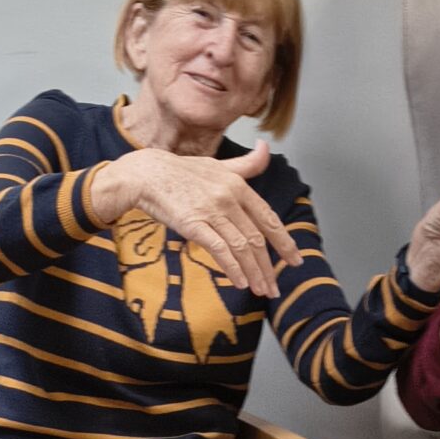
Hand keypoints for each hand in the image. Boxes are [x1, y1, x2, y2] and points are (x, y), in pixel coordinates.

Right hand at [89, 141, 300, 298]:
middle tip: (274, 288)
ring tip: (260, 290)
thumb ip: (246, 164)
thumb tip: (266, 148)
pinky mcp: (193, 224)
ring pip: (241, 247)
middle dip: (269, 267)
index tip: (294, 260)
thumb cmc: (180, 172)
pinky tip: (240, 282)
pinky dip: (232, 268)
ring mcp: (211, 211)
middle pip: (256, 238)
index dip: (284, 242)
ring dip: (253, 272)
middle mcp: (228, 197)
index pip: (268, 218)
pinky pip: (219, 249)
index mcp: (237, 185)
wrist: (145, 174)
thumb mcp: (218, 164)